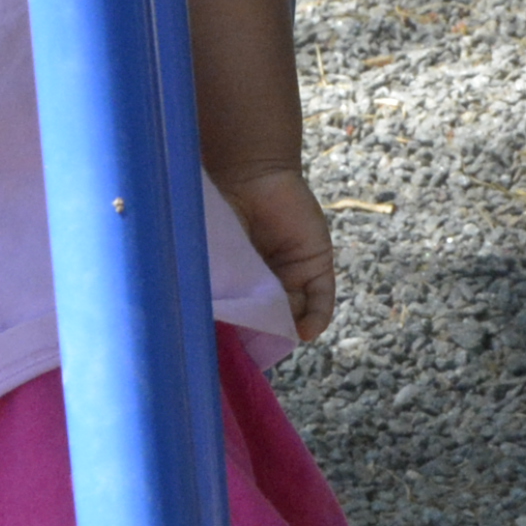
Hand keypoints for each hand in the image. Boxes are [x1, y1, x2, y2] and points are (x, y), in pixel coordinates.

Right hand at [220, 162, 340, 339]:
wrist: (248, 173)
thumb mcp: (212, 254)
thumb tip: (203, 325)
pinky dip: (315, 317)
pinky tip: (305, 330)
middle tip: (253, 348)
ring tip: (275, 332)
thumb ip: (214, 285)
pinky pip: (322, 299)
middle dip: (267, 334)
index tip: (229, 352)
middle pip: (273, 320)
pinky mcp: (317, 264)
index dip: (241, 335)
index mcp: (243, 282)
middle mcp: (269, 282)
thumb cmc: (220, 212)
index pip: (246, 319)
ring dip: (288, 325)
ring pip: (296, 313)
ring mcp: (294, 275)